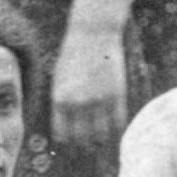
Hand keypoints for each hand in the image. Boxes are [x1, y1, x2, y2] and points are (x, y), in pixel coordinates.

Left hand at [49, 22, 129, 170]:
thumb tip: (64, 127)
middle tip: (88, 144)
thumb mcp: (59, 78)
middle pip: (82, 138)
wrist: (93, 31)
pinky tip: (115, 126)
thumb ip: (61, 102)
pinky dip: (117, 127)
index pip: (63, 134)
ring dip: (101, 138)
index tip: (72, 141)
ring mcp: (98, 100)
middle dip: (84, 143)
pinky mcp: (116, 94)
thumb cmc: (73, 53)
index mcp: (60, 99)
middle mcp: (78, 103)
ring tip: (102, 138)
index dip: (68, 140)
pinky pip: (118, 121)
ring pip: (101, 134)